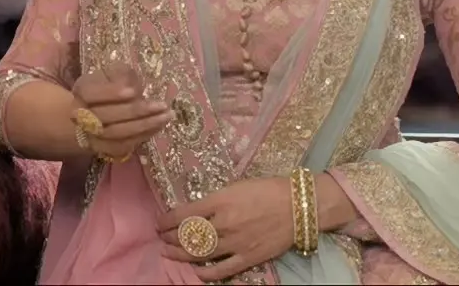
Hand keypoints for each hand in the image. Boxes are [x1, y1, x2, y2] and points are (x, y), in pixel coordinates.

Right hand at [71, 62, 170, 162]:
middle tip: (162, 105)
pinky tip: (159, 126)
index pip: (90, 93)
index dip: (110, 93)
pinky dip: (142, 136)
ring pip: (115, 134)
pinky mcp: (103, 149)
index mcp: (81, 92)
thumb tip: (135, 87)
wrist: (94, 112)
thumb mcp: (113, 73)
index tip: (133, 91)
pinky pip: (122, 146)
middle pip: (105, 116)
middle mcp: (80, 115)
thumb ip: (122, 75)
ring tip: (166, 116)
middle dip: (135, 111)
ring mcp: (90, 135)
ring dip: (144, 126)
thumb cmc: (108, 86)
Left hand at [156, 177, 298, 280]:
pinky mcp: (247, 258)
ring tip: (169, 252)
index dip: (167, 220)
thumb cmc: (269, 189)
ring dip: (180, 254)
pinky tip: (196, 270)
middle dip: (170, 237)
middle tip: (162, 237)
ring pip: (199, 253)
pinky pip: (221, 270)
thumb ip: (216, 200)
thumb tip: (196, 211)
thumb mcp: (237, 186)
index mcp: (221, 200)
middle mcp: (224, 223)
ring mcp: (235, 243)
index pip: (184, 213)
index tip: (159, 222)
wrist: (299, 205)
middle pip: (188, 235)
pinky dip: (205, 273)